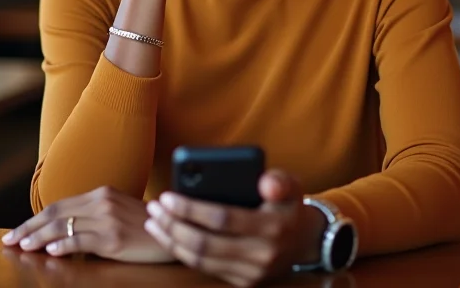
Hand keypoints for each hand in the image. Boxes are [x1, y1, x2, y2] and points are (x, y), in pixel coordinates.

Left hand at [1, 186, 175, 263]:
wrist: (173, 230)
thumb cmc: (144, 225)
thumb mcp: (117, 211)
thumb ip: (93, 214)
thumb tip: (62, 230)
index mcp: (101, 193)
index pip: (60, 205)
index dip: (35, 219)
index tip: (17, 231)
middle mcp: (102, 202)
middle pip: (56, 213)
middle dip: (29, 228)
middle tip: (9, 241)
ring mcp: (108, 220)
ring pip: (64, 227)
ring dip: (38, 239)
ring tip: (22, 247)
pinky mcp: (114, 238)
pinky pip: (82, 241)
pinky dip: (64, 246)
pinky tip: (51, 251)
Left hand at [144, 170, 326, 286]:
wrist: (305, 241)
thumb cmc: (289, 205)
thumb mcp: (291, 185)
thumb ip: (279, 181)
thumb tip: (265, 182)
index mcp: (271, 227)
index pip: (222, 219)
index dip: (191, 208)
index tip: (168, 196)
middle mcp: (260, 255)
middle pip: (205, 244)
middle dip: (174, 225)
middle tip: (154, 208)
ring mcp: (250, 273)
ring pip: (201, 261)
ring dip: (172, 241)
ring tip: (154, 221)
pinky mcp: (242, 282)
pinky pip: (206, 269)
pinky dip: (182, 253)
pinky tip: (169, 237)